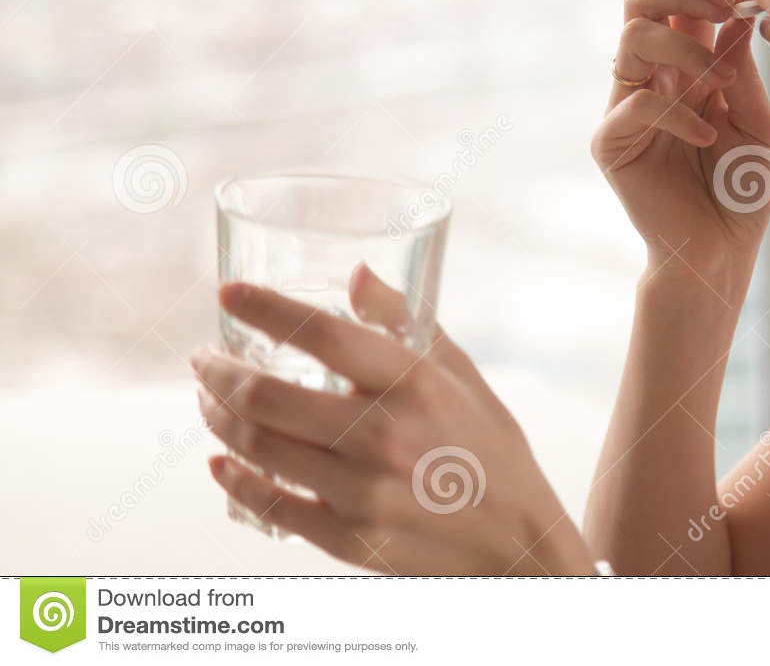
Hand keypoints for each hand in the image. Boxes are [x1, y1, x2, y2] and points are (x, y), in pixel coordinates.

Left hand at [192, 264, 592, 574]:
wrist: (518, 542)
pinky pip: (270, 505)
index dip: (263, 307)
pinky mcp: (348, 538)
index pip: (319, 331)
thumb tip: (355, 274)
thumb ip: (404, 321)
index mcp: (414, 382)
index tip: (228, 293)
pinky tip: (222, 461)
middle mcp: (382, 434)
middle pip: (268, 395)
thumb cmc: (490, 448)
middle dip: (218, 372)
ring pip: (259, 447)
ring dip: (218, 417)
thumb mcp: (460, 373)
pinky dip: (234, 479)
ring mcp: (361, 491)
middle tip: (204, 360)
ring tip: (209, 401)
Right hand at [593, 0, 769, 283]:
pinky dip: (679, 114)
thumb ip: (743, 72)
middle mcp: (651, 79)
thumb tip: (739, 15)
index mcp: (686, 67)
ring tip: (722, 84)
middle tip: (725, 7)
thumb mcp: (758, 125)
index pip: (680, 3)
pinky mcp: (612, 143)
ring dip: (685, 49)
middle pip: (639, 1)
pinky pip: (636, 104)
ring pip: (632, 39)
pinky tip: (708, 138)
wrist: (720, 252)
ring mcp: (626, 108)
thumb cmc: (741, 191)